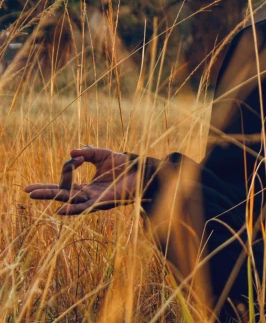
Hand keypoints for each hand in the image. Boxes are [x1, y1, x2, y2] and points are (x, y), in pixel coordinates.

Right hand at [24, 147, 138, 214]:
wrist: (142, 171)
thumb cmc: (124, 165)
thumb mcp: (103, 155)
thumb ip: (88, 153)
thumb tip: (73, 153)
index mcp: (86, 187)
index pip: (66, 181)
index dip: (67, 169)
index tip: (76, 159)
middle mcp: (87, 195)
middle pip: (61, 194)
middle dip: (44, 192)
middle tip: (27, 190)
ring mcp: (93, 200)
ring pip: (68, 200)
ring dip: (52, 197)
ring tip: (34, 195)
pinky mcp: (102, 203)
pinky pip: (85, 208)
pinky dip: (72, 208)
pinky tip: (60, 208)